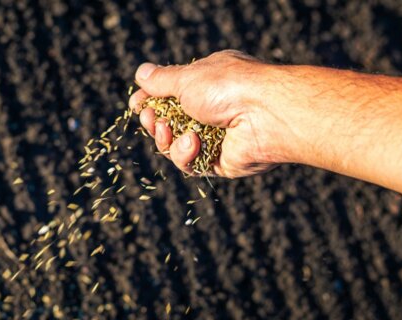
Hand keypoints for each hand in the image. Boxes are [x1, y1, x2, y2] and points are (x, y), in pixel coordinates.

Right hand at [129, 50, 287, 176]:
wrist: (265, 114)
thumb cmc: (228, 87)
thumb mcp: (187, 78)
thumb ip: (161, 80)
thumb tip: (141, 73)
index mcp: (208, 83)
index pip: (172, 95)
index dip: (152, 101)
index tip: (137, 104)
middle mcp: (214, 110)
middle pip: (170, 124)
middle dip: (155, 122)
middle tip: (151, 118)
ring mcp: (217, 137)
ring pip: (176, 147)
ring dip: (167, 140)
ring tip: (168, 130)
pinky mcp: (220, 162)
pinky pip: (191, 164)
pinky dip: (186, 154)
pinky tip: (194, 143)